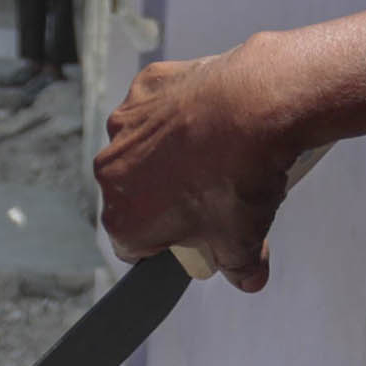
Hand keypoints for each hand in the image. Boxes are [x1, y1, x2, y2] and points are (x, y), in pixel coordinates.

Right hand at [94, 41, 309, 290]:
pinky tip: (216, 118)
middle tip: (217, 197)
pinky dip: (183, 114)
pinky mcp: (147, 86)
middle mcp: (111, 170)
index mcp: (124, 219)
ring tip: (222, 155)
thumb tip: (248, 278)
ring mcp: (126, 124)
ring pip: (148, 149)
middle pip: (139, 196)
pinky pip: (162, 108)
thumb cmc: (238, 177)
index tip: (195, 240)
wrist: (254, 107)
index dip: (168, 246)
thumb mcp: (244, 241)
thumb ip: (240, 268)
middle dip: (171, 200)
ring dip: (174, 155)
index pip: (136, 247)